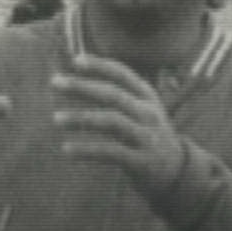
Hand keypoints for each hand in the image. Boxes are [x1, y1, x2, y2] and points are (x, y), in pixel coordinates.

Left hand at [51, 53, 188, 202]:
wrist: (176, 170)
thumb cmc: (145, 133)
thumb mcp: (140, 109)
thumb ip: (116, 94)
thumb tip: (75, 75)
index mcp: (147, 97)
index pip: (123, 75)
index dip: (100, 65)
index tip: (75, 60)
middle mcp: (149, 114)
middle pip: (113, 95)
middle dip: (83, 86)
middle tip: (54, 81)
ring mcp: (147, 137)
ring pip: (112, 121)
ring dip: (82, 118)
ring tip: (56, 119)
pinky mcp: (142, 161)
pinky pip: (111, 152)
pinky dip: (87, 149)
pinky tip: (66, 149)